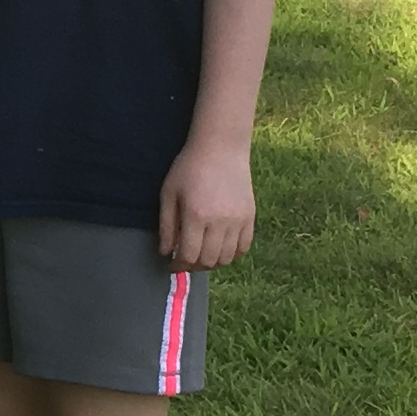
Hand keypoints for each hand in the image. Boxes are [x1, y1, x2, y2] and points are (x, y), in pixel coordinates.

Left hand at [157, 133, 255, 269]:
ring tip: (201, 255)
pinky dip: (231, 255)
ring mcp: (238, 221)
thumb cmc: (189, 167)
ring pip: (226, 258)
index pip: (188, 255)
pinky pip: (244, 248)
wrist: (220, 149)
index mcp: (196, 216)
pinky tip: (219, 250)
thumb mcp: (169, 193)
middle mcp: (220, 222)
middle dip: (193, 266)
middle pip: (208, 261)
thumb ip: (166, 225)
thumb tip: (165, 252)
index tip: (171, 264)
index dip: (177, 265)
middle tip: (184, 261)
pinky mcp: (250, 218)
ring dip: (212, 263)